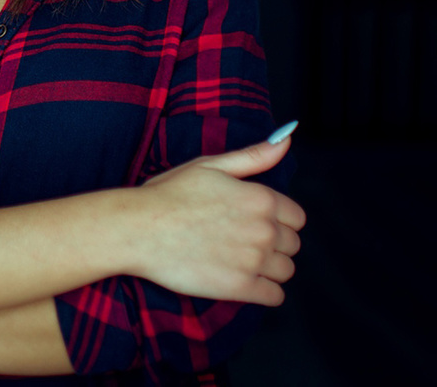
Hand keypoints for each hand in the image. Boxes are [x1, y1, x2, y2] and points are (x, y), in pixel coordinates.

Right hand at [126, 126, 304, 305]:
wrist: (138, 229)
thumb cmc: (169, 194)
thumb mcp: (211, 166)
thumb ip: (253, 156)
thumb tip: (285, 140)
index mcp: (261, 198)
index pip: (297, 218)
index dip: (279, 220)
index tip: (256, 223)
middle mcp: (264, 229)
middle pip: (293, 245)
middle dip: (275, 244)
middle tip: (244, 242)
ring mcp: (253, 260)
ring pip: (286, 271)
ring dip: (271, 269)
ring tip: (244, 262)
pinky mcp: (239, 287)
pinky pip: (274, 296)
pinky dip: (266, 292)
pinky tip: (246, 282)